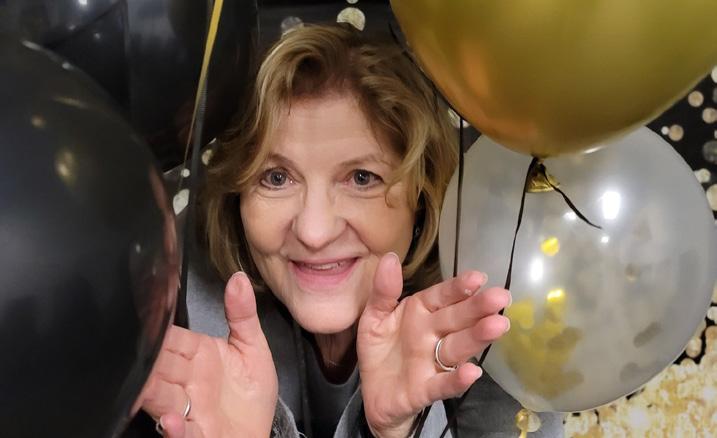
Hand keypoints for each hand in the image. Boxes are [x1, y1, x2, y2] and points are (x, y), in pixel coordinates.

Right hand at [138, 272, 277, 437]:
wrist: (259, 432)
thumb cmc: (251, 394)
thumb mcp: (253, 349)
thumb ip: (244, 315)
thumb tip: (240, 278)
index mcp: (198, 354)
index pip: (173, 338)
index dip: (160, 331)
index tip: (147, 319)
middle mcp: (186, 379)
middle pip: (160, 365)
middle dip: (150, 360)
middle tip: (142, 352)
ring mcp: (186, 407)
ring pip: (160, 396)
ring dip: (150, 391)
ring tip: (145, 384)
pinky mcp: (193, 433)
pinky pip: (179, 431)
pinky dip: (173, 428)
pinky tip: (171, 421)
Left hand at [357, 253, 509, 437]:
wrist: (373, 393)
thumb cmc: (380, 350)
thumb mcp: (374, 316)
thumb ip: (383, 291)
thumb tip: (389, 258)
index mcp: (421, 312)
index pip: (442, 296)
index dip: (458, 287)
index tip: (477, 277)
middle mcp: (433, 335)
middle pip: (457, 319)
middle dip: (478, 308)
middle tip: (501, 297)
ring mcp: (432, 363)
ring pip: (458, 347)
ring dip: (477, 337)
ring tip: (497, 326)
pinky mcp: (425, 390)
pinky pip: (443, 384)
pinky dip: (457, 380)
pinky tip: (472, 373)